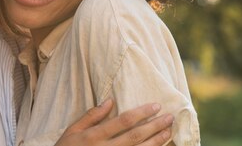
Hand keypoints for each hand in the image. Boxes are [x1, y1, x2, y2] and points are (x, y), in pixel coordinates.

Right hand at [53, 100, 172, 145]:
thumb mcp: (72, 130)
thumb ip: (91, 116)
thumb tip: (110, 101)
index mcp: (94, 136)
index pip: (123, 121)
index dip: (142, 113)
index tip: (156, 106)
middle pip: (136, 136)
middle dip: (155, 126)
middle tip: (169, 117)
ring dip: (156, 142)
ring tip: (168, 131)